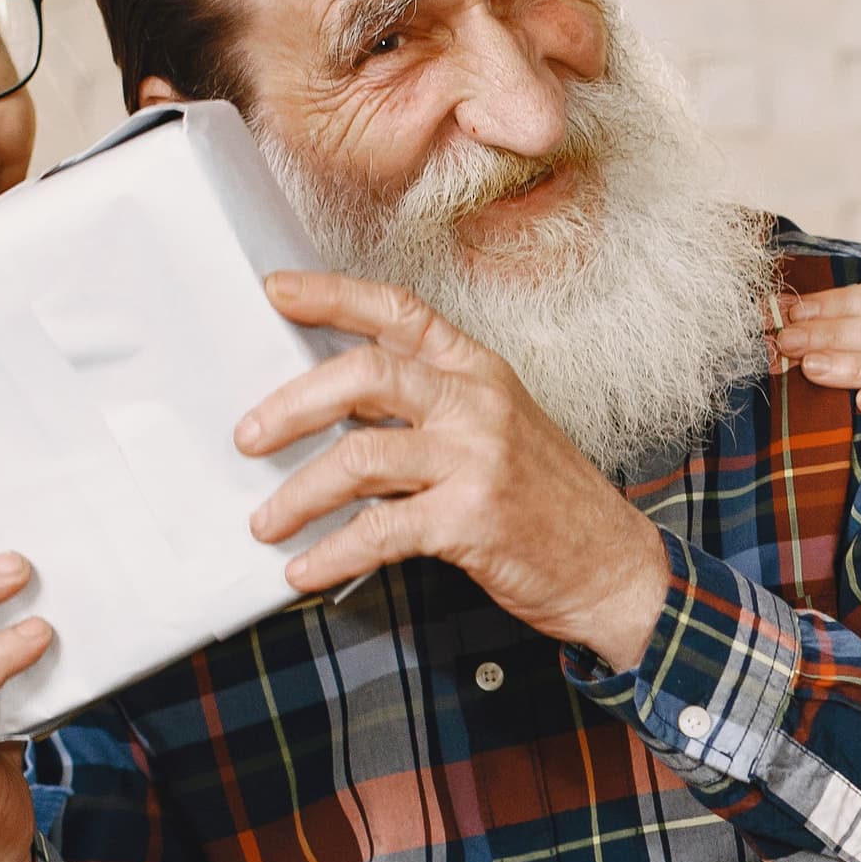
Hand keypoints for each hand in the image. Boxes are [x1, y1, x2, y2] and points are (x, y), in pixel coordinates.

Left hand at [237, 271, 673, 670]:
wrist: (612, 568)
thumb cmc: (547, 503)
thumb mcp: (496, 430)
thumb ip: (427, 407)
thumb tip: (331, 406)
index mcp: (480, 370)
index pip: (399, 312)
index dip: (332, 294)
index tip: (274, 291)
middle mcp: (477, 403)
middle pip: (364, 374)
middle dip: (290, 405)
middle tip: (248, 437)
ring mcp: (477, 459)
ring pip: (359, 456)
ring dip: (298, 493)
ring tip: (266, 520)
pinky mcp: (471, 520)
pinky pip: (378, 531)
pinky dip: (331, 553)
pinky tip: (305, 570)